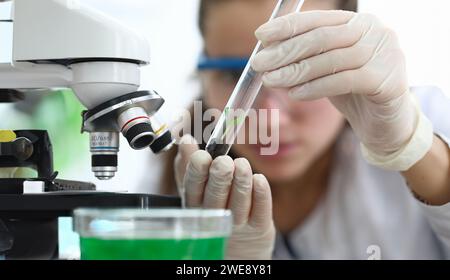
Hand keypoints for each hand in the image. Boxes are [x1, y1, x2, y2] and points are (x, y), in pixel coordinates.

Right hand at [175, 135, 275, 259]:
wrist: (239, 241)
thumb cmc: (216, 205)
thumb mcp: (198, 188)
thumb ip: (189, 164)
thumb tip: (186, 139)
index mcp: (195, 203)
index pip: (191, 187)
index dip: (196, 171)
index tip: (202, 155)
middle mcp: (213, 215)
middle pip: (214, 197)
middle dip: (219, 178)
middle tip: (224, 162)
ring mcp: (236, 223)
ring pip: (238, 204)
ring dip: (241, 182)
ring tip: (242, 165)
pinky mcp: (258, 227)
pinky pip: (260, 211)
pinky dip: (260, 194)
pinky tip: (259, 179)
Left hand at [252, 11, 421, 161]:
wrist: (386, 122)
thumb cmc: (353, 92)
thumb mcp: (325, 69)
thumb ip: (304, 57)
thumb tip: (267, 50)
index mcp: (357, 22)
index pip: (317, 19)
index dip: (287, 26)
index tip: (260, 35)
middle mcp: (374, 31)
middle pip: (321, 37)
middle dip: (285, 51)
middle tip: (259, 64)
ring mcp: (385, 54)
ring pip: (331, 59)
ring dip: (295, 71)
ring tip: (271, 81)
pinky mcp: (389, 80)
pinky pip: (344, 81)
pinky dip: (315, 87)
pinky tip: (295, 94)